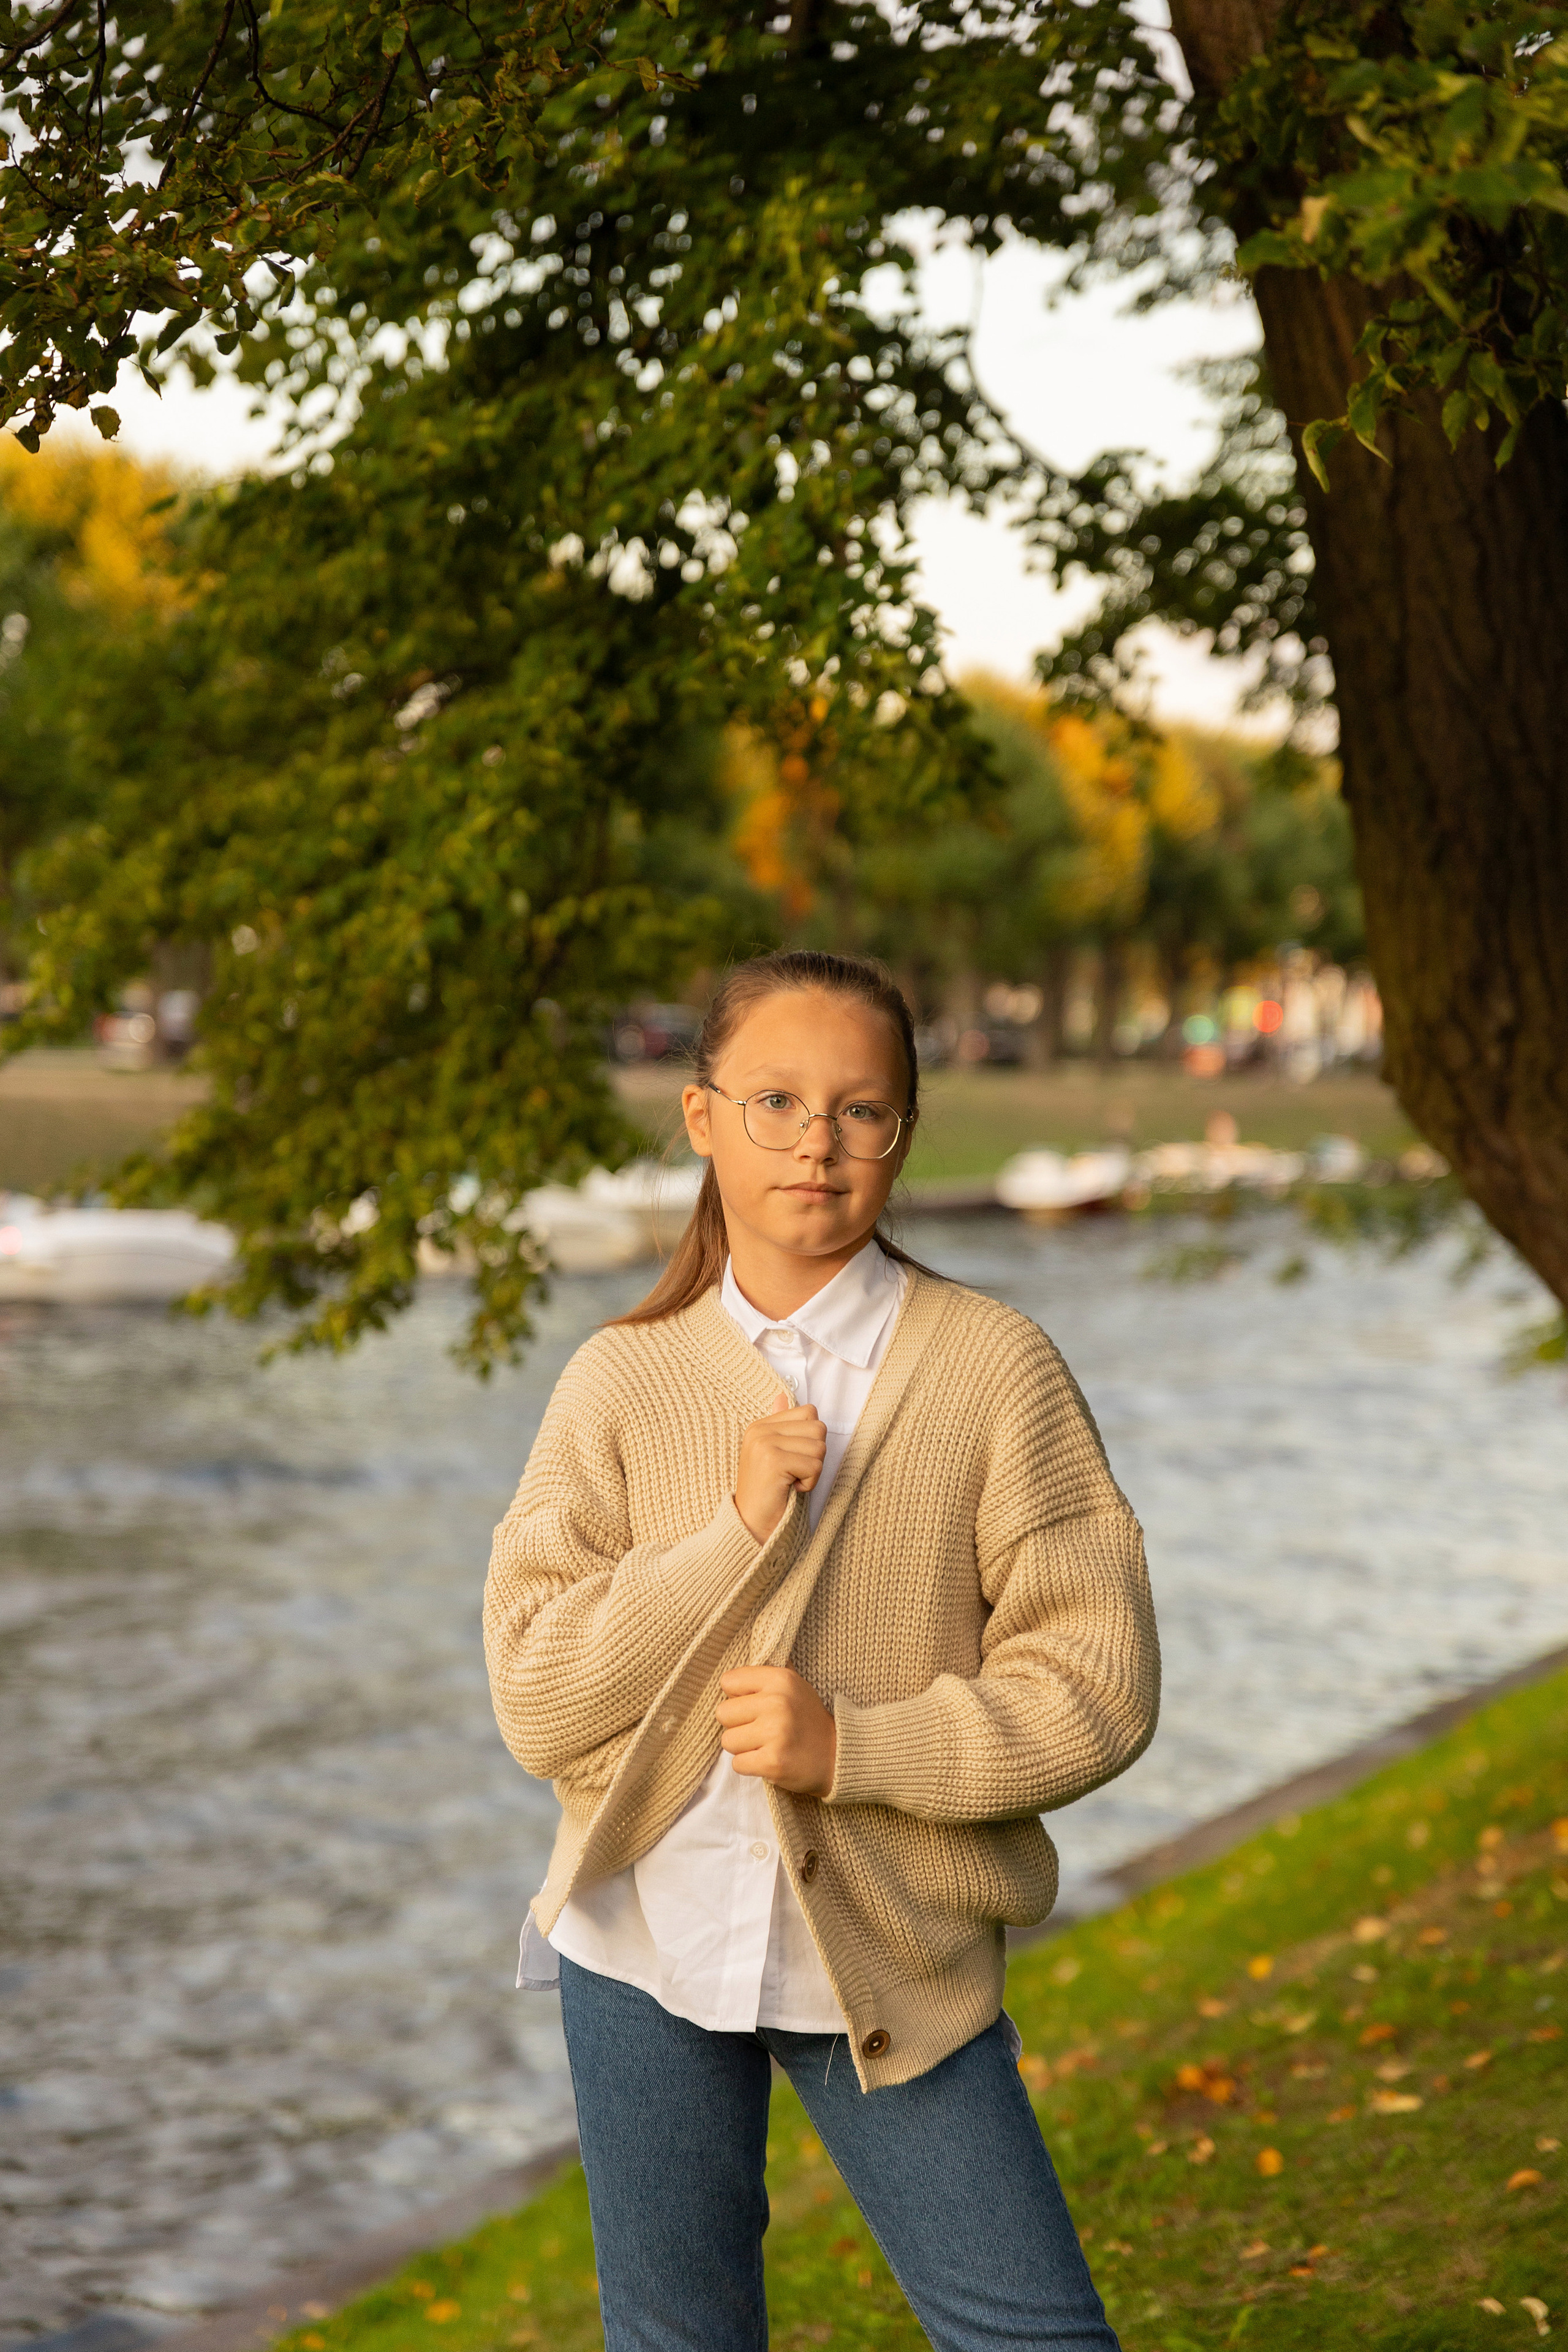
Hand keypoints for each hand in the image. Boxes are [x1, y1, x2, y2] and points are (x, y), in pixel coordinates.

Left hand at [715, 1665, 836, 1796]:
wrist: (837, 1755)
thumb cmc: (808, 1718)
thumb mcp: (795, 1685)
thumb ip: (768, 1670)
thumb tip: (751, 1647)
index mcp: (780, 1679)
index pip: (728, 1681)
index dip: (738, 1696)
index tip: (755, 1705)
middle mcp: (777, 1703)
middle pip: (723, 1713)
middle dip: (738, 1724)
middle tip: (761, 1729)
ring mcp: (775, 1733)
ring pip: (728, 1740)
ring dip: (743, 1747)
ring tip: (766, 1744)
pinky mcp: (773, 1763)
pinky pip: (737, 1764)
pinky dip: (750, 1766)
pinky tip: (769, 1759)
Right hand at [734, 1393, 826, 1542]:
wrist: (750, 1525)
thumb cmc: (767, 1493)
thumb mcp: (772, 1453)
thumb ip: (780, 1424)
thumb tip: (782, 1396)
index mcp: (760, 1425)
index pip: (809, 1412)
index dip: (810, 1440)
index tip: (792, 1459)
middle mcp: (760, 1430)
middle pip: (818, 1428)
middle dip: (815, 1455)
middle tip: (794, 1472)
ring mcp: (765, 1444)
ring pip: (819, 1447)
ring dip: (813, 1471)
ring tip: (791, 1481)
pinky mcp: (773, 1461)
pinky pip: (814, 1466)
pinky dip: (809, 1483)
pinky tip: (791, 1489)